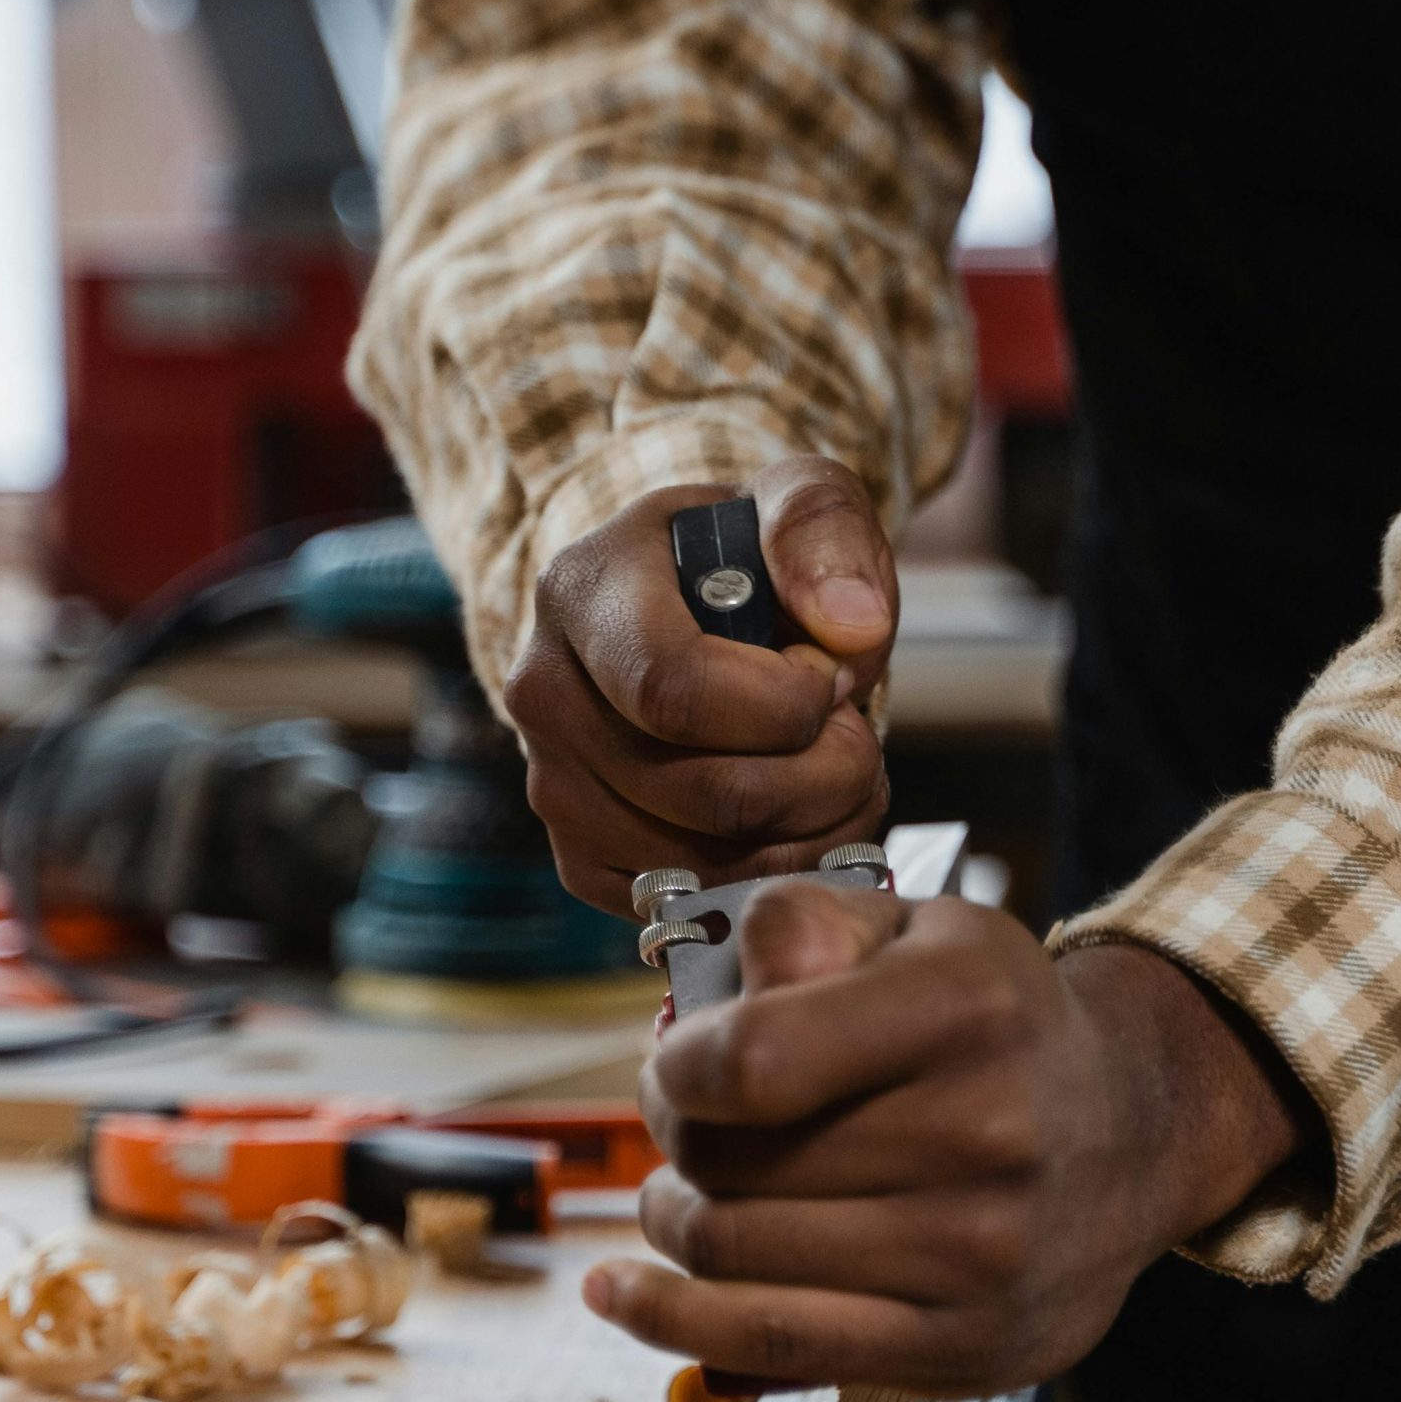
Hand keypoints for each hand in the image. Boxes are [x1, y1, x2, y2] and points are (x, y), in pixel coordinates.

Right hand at [502, 457, 897, 915]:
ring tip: (840, 772)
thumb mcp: (796, 499)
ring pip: (706, 862)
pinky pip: (689, 902)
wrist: (683, 608)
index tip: (830, 679)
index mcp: (583, 591)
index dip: (784, 708)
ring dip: (813, 833)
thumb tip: (850, 629)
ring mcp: (552, 785)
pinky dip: (772, 876)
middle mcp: (544, 694)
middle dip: (825, 777)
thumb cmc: (746, 558)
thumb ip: (823, 531)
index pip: (674, 689)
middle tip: (856, 735)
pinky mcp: (578, 857)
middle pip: (706, 792)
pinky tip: (800, 818)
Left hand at [584, 880, 1311, 1395]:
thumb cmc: (994, 1023)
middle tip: (686, 1118)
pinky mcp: (959, 1345)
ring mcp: (977, 1255)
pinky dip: (667, 1320)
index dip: (677, 1066)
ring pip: (732, 1253)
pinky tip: (620, 1293)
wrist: (1133, 1132)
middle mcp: (987, 1134)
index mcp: (966, 1008)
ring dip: (674, 1218)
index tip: (677, 1060)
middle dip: (674, 1136)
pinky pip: (768, 1346)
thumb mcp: (916, 928)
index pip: (752, 1061)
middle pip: (729, 1163)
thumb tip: (727, 992)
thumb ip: (804, 921)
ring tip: (687, 1189)